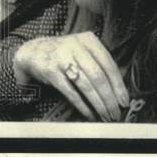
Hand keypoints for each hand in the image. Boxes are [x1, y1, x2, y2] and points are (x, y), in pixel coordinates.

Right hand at [14, 32, 129, 121]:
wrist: (33, 51)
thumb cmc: (64, 55)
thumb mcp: (82, 50)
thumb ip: (98, 64)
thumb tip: (118, 91)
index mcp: (88, 40)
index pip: (109, 64)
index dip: (118, 85)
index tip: (124, 101)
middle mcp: (75, 46)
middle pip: (98, 76)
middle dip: (109, 98)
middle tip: (115, 113)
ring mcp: (62, 57)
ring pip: (86, 85)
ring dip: (98, 104)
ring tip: (105, 116)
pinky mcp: (51, 70)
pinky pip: (71, 92)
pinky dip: (83, 105)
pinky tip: (90, 113)